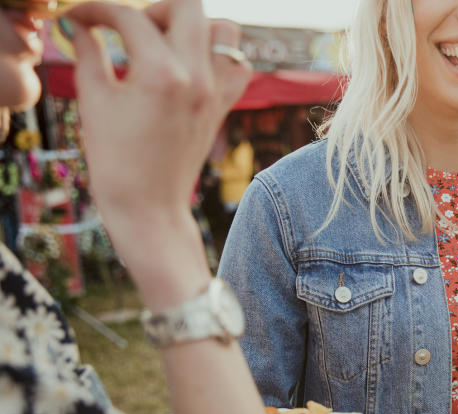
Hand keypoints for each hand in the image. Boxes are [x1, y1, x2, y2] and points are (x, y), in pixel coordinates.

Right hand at [68, 0, 249, 220]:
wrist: (149, 208)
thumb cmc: (116, 161)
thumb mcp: (95, 102)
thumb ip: (88, 54)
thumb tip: (79, 26)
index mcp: (161, 73)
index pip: (130, 17)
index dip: (96, 10)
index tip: (78, 19)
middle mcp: (198, 77)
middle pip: (189, 6)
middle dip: (154, 6)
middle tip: (129, 27)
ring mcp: (216, 92)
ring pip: (224, 30)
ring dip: (194, 25)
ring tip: (163, 43)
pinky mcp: (223, 106)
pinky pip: (237, 65)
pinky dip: (219, 55)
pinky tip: (190, 66)